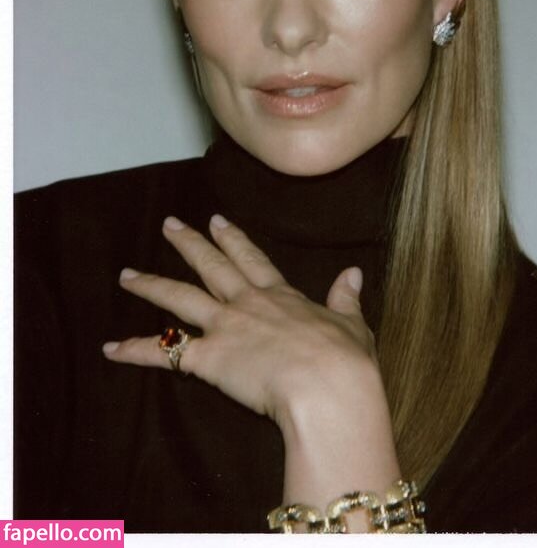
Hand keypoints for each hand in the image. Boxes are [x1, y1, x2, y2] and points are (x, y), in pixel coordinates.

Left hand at [103, 214, 376, 427]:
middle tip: (169, 224)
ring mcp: (225, 327)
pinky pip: (164, 354)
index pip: (252, 259)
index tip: (218, 221)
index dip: (234, 239)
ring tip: (126, 275)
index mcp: (281, 296)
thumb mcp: (353, 324)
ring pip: (180, 299)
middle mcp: (247, 304)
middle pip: (211, 266)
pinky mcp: (208, 358)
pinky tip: (111, 348)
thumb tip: (353, 273)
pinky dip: (136, 351)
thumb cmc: (344, 360)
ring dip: (151, 286)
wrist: (327, 387)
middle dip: (188, 244)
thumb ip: (346, 298)